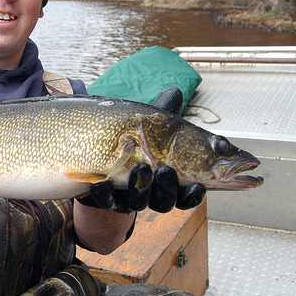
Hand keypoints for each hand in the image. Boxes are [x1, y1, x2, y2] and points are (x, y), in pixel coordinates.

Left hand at [76, 87, 205, 213]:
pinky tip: (101, 184)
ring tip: (141, 169)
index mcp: (167, 179)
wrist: (97, 149)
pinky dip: (104, 195)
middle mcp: (151, 192)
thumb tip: (175, 92)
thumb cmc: (130, 139)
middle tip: (166, 170)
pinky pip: (106, 201)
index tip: (198, 186)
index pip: (186, 194)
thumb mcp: (147, 126)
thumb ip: (162, 115)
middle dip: (168, 189)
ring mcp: (128, 196)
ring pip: (139, 203)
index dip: (193, 194)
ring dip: (141, 189)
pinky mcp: (106, 198)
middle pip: (165, 202)